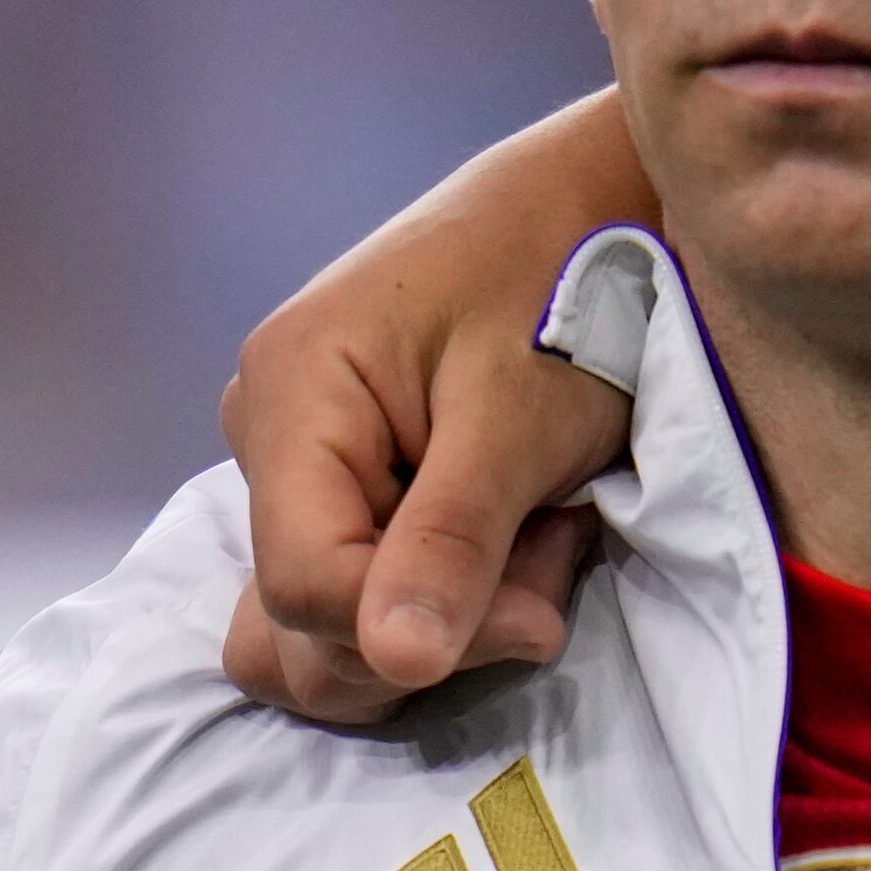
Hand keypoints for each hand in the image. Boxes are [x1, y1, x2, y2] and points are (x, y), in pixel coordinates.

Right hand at [222, 90, 649, 723]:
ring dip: (444, 616)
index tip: (535, 611)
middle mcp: (268, 434)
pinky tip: (517, 529)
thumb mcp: (520, 419)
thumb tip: (393, 662)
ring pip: (331, 623)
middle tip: (547, 546)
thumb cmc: (569, 285)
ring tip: (535, 534)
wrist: (602, 208)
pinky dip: (448, 589)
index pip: (304, 589)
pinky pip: (368, 587)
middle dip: (432, 624)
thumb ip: (452, 541)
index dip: (413, 632)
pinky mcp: (345, 484)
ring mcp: (300, 464)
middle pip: (299, 622)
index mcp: (289, 398)